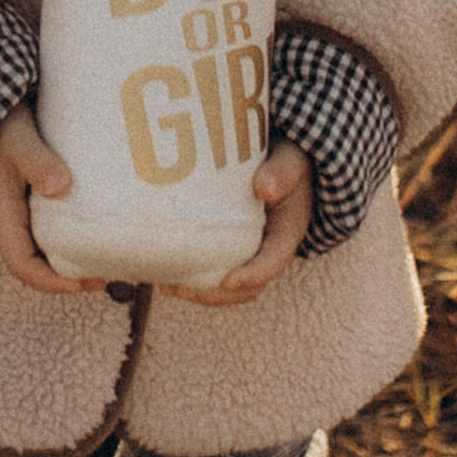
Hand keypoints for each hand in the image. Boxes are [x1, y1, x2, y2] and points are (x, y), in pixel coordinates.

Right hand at [0, 104, 104, 294]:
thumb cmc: (0, 123)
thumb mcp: (18, 139)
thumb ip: (36, 160)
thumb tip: (61, 187)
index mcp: (5, 213)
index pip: (22, 264)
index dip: (52, 282)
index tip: (85, 282)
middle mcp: (13, 218)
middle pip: (38, 264)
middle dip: (69, 276)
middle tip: (108, 273)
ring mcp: (24, 207)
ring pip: (46, 246)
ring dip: (73, 257)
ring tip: (108, 256)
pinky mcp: (36, 194)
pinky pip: (54, 226)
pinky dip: (74, 235)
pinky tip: (98, 227)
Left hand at [164, 145, 312, 304]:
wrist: (282, 166)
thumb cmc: (286, 163)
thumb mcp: (290, 162)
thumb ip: (282, 172)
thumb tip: (263, 188)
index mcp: (286, 233)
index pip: (273, 262)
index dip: (252, 275)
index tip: (226, 280)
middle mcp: (269, 252)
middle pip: (247, 287)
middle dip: (215, 293)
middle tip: (181, 288)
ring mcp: (251, 255)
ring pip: (230, 289)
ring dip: (200, 293)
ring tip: (167, 286)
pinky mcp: (233, 252)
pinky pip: (217, 277)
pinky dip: (194, 283)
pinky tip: (166, 277)